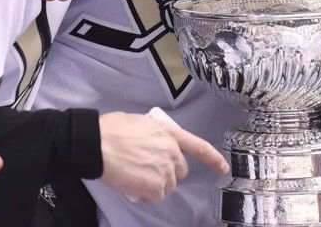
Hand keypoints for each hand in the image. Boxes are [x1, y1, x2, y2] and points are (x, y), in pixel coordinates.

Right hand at [97, 111, 229, 203]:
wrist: (97, 143)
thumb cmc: (112, 130)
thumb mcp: (141, 124)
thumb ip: (155, 136)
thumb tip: (152, 145)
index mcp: (170, 133)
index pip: (199, 147)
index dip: (213, 158)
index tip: (223, 167)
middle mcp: (172, 152)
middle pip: (180, 171)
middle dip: (168, 172)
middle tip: (146, 168)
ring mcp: (165, 170)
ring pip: (168, 185)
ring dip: (156, 184)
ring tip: (136, 175)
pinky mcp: (155, 187)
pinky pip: (156, 196)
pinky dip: (146, 194)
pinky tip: (133, 184)